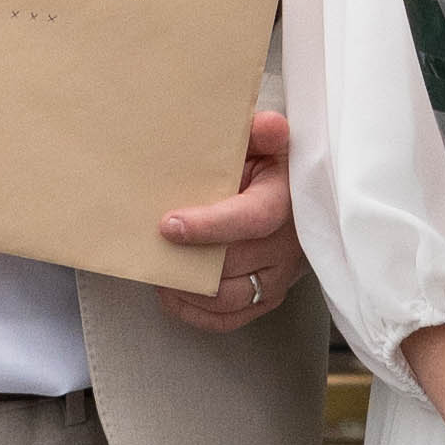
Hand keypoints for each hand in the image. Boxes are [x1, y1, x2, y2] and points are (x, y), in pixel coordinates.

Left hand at [157, 110, 298, 336]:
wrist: (294, 196)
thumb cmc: (269, 166)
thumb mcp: (266, 142)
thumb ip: (261, 132)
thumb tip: (268, 126)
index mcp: (286, 200)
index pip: (252, 219)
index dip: (210, 226)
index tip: (169, 225)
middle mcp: (288, 243)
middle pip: (233, 262)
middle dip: (188, 258)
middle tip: (150, 246)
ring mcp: (280, 274)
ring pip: (229, 296)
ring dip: (188, 288)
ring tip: (159, 270)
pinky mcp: (270, 296)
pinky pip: (231, 318)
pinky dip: (197, 312)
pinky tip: (173, 294)